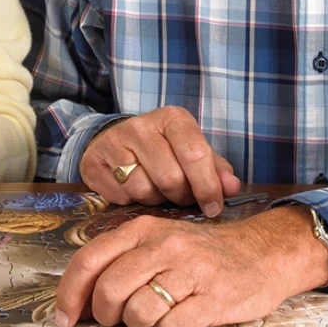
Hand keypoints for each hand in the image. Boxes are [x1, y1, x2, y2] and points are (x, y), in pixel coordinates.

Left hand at [52, 205, 327, 326]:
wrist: (264, 252)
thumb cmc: (202, 254)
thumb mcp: (159, 243)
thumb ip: (121, 264)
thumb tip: (79, 304)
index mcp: (143, 229)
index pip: (90, 260)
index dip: (70, 294)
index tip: (65, 318)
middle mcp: (164, 245)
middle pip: (109, 290)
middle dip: (106, 315)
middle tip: (119, 320)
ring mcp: (189, 270)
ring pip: (138, 311)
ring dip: (140, 325)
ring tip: (157, 316)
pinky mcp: (213, 297)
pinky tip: (184, 317)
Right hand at [80, 106, 240, 214]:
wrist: (115, 141)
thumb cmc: (163, 149)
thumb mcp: (192, 151)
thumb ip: (216, 170)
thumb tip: (232, 187)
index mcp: (172, 118)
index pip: (195, 154)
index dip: (208, 187)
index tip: (214, 208)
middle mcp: (141, 125)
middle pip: (170, 178)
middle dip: (181, 196)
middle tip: (181, 197)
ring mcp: (114, 142)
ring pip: (144, 190)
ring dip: (155, 200)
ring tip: (156, 189)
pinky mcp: (95, 161)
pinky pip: (120, 196)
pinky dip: (131, 201)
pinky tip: (133, 189)